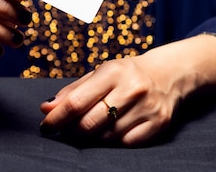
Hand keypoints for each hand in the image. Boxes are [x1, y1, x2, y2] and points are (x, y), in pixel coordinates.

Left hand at [39, 34, 215, 146]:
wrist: (169, 74)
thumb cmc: (126, 75)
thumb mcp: (100, 74)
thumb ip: (73, 91)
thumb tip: (46, 109)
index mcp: (113, 72)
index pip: (77, 101)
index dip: (58, 117)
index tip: (46, 126)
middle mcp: (132, 88)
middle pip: (91, 122)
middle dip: (72, 131)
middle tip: (66, 131)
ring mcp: (147, 107)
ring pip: (107, 136)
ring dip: (92, 137)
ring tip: (89, 129)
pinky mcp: (159, 123)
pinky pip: (127, 143)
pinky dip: (115, 141)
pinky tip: (112, 131)